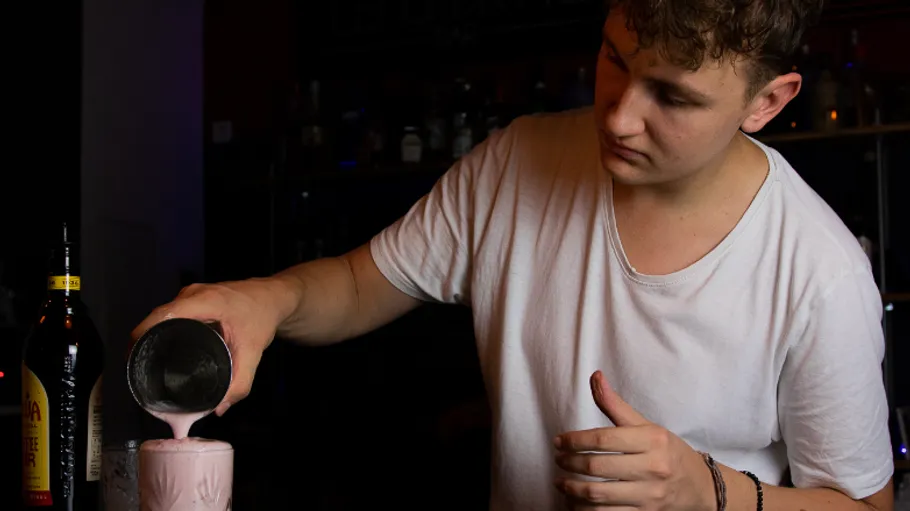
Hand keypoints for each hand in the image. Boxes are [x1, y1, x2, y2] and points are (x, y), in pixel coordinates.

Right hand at [131, 278, 287, 415]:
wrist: (274, 298)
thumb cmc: (262, 317)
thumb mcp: (253, 352)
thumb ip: (239, 383)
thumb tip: (219, 408)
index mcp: (203, 302)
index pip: (161, 315)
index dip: (141, 335)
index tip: (134, 358)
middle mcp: (192, 294)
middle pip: (157, 318)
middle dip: (144, 342)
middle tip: (141, 369)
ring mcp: (191, 294)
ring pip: (162, 316)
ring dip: (153, 335)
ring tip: (149, 361)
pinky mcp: (193, 299)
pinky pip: (171, 314)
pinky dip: (164, 329)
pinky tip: (164, 347)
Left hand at [554, 371, 715, 510]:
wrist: (700, 486)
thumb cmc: (668, 452)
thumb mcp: (646, 426)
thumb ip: (616, 404)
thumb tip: (595, 377)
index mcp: (652, 440)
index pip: (603, 439)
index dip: (574, 440)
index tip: (559, 441)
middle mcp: (653, 468)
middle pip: (598, 466)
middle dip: (570, 463)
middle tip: (558, 459)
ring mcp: (649, 495)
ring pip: (599, 495)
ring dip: (572, 490)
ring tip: (561, 482)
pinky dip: (584, 510)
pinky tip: (573, 501)